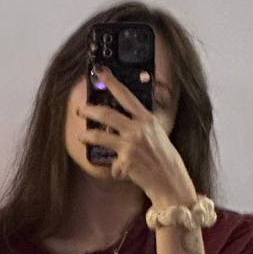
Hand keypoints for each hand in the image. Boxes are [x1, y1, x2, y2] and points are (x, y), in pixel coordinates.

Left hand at [75, 66, 197, 209]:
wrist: (171, 182)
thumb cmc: (166, 160)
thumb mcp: (158, 135)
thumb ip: (142, 125)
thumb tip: (123, 118)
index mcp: (148, 120)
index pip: (126, 95)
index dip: (111, 81)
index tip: (100, 71)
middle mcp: (138, 130)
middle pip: (106, 113)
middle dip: (89, 110)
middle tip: (81, 110)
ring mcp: (130, 145)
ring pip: (99, 135)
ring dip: (87, 135)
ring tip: (81, 136)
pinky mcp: (125, 162)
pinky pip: (112, 164)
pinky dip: (115, 169)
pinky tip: (122, 172)